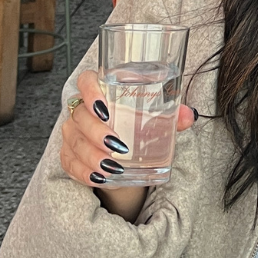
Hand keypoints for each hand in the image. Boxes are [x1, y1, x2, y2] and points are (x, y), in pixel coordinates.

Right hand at [60, 69, 197, 187]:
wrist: (127, 154)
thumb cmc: (138, 127)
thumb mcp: (156, 119)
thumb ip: (172, 115)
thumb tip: (189, 115)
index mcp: (101, 93)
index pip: (86, 80)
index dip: (90, 91)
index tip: (104, 108)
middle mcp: (81, 111)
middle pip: (79, 115)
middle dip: (96, 132)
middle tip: (116, 145)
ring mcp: (73, 133)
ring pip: (74, 142)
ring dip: (91, 156)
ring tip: (112, 167)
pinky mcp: (69, 155)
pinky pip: (69, 163)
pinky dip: (83, 172)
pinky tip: (99, 177)